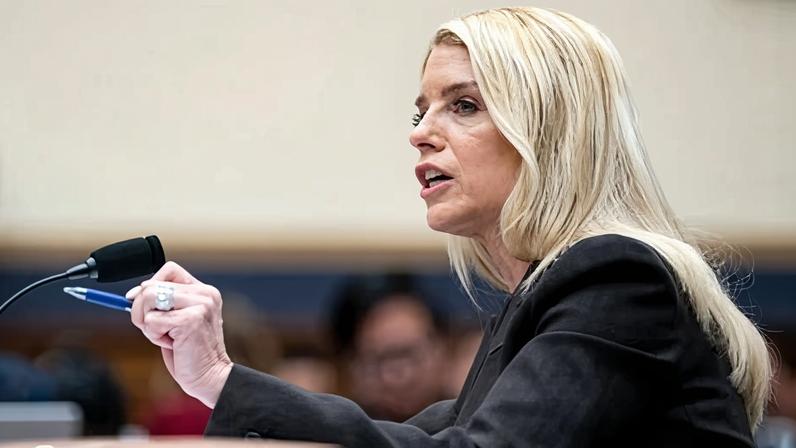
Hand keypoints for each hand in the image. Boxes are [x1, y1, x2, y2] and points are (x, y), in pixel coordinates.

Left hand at [128, 261, 232, 407]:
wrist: (209, 376)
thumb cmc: (190, 352)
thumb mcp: (177, 321)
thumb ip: (162, 304)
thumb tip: (133, 295)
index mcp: (204, 291)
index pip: (169, 270)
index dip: (150, 284)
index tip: (142, 303)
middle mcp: (204, 294)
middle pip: (151, 286)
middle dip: (141, 310)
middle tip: (155, 329)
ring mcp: (200, 305)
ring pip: (148, 299)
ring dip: (148, 324)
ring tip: (166, 336)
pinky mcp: (190, 320)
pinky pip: (151, 321)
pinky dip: (154, 336)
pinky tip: (172, 344)